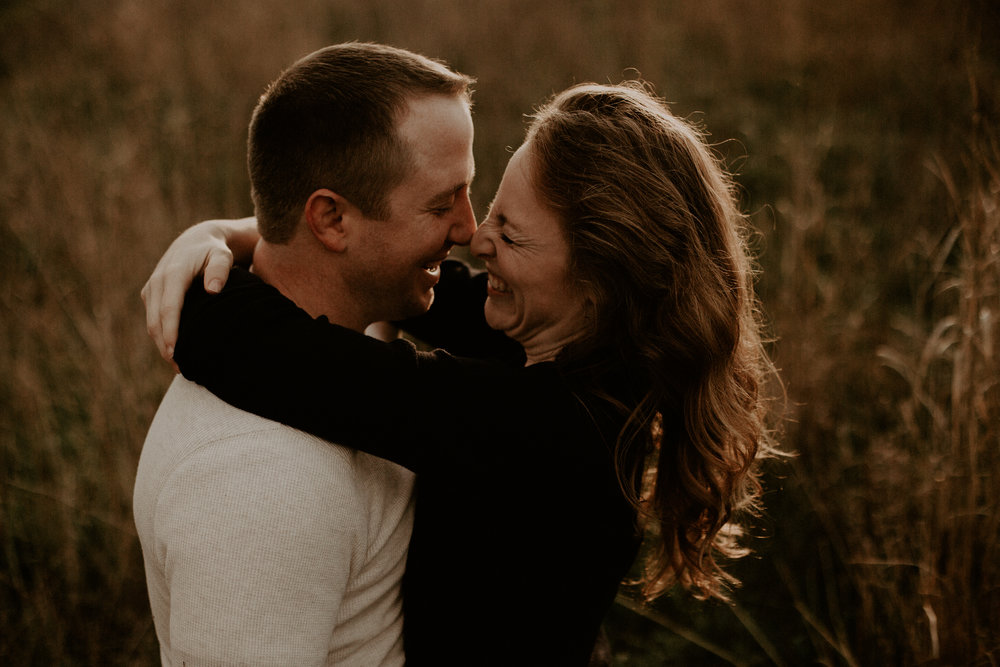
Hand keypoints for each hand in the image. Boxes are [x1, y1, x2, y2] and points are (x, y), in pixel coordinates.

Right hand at [141, 217, 257, 362]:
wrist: (196, 241)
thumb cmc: (214, 251)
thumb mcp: (222, 256)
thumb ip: (219, 270)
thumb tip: (212, 290)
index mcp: (174, 273)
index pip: (169, 308)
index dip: (170, 332)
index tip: (176, 352)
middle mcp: (158, 281)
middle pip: (155, 320)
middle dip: (165, 345)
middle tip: (181, 368)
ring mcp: (152, 288)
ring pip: (151, 322)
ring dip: (161, 344)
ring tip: (179, 365)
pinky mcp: (151, 294)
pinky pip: (152, 319)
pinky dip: (160, 335)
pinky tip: (173, 350)